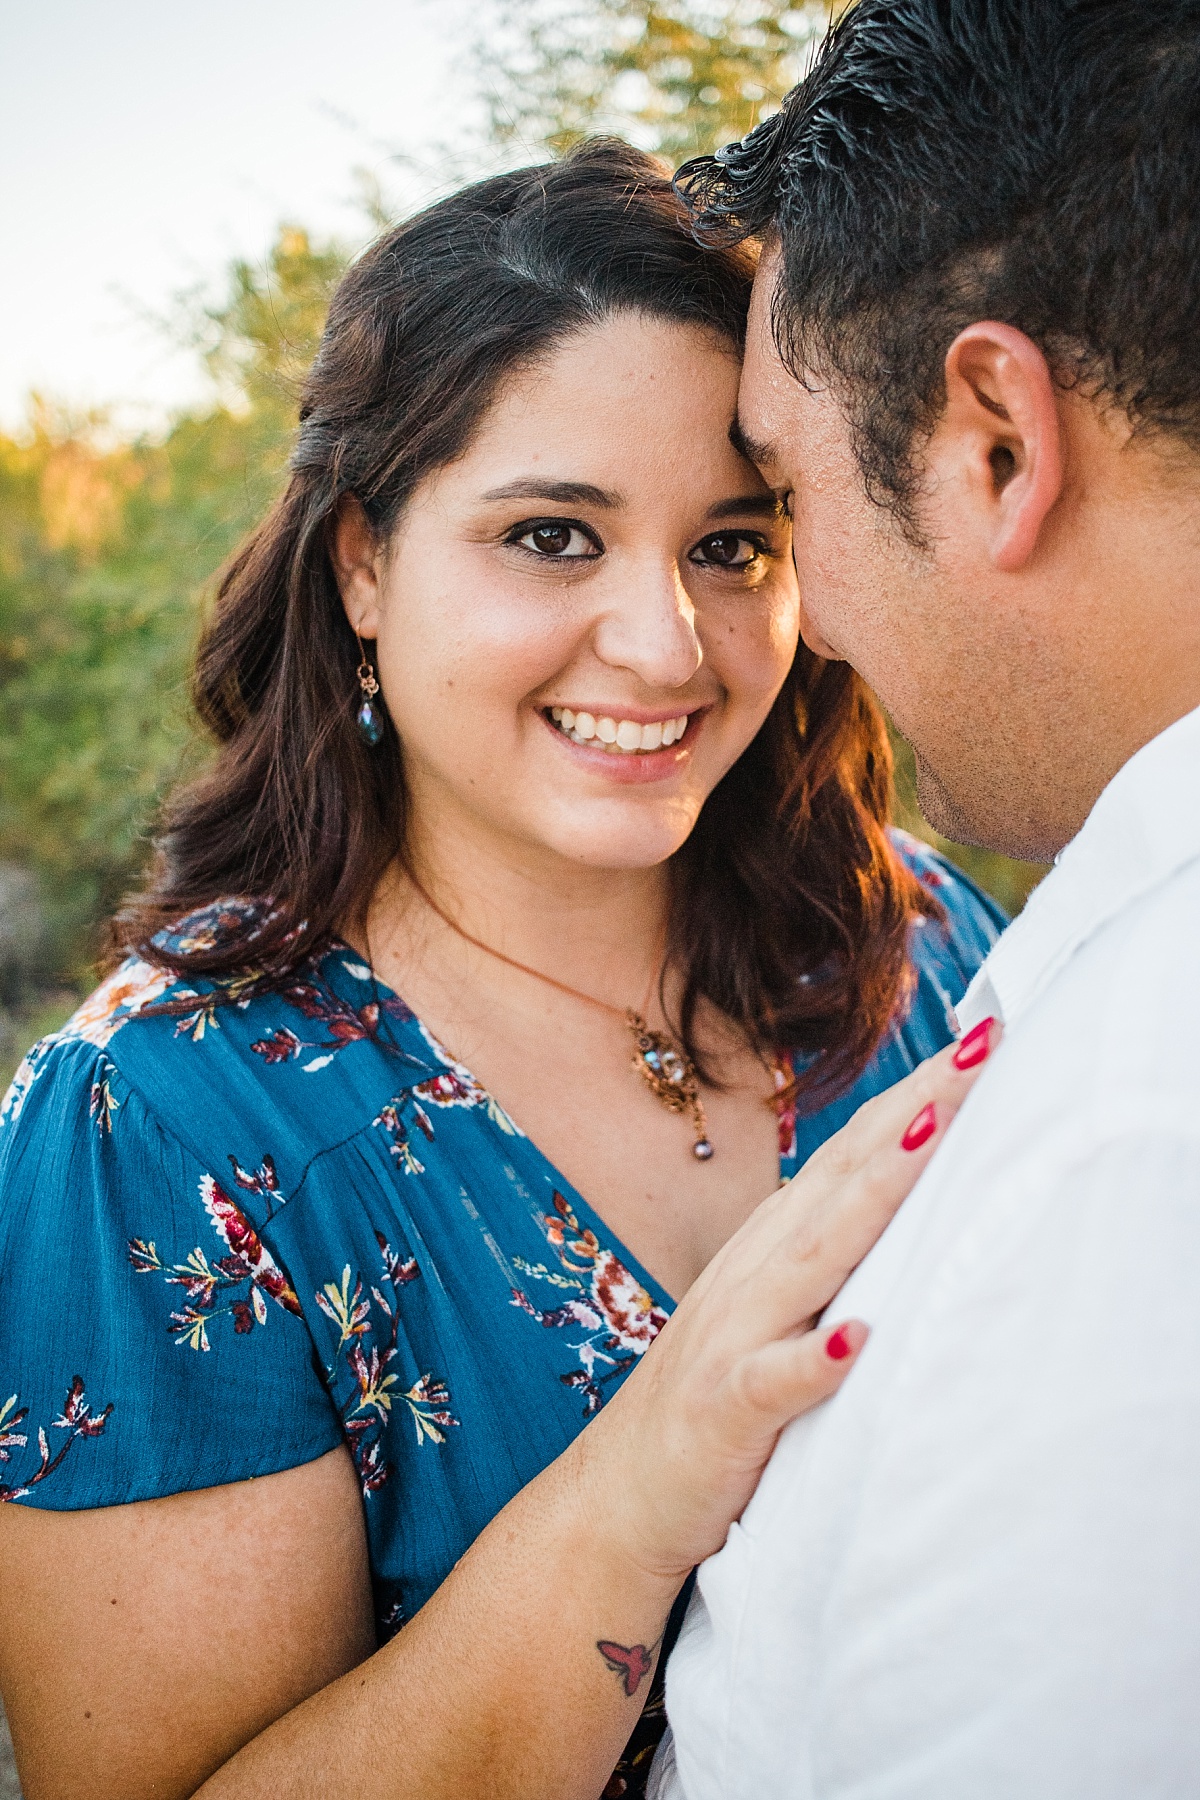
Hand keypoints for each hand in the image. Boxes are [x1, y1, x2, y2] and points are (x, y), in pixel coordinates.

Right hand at [579, 1020, 999, 1580]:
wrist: (617, 1496)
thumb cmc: (716, 1404)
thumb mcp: (777, 1316)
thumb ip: (835, 1263)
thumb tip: (918, 1208)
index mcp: (772, 1249)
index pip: (852, 1157)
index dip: (914, 1098)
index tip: (980, 1045)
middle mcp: (753, 1274)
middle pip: (845, 1179)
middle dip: (915, 1112)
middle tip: (982, 1051)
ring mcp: (733, 1337)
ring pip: (814, 1256)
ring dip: (877, 1195)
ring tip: (936, 1136)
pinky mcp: (723, 1411)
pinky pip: (769, 1382)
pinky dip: (810, 1360)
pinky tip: (852, 1341)